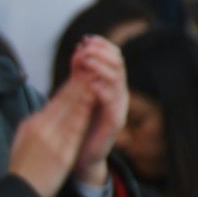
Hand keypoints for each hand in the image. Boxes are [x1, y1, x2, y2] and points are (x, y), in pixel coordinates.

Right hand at [7, 75, 96, 196]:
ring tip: (96, 70)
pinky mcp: (60, 152)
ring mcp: (51, 139)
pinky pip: (75, 126)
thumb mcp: (23, 143)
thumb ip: (34, 128)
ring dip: (85, 87)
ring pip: (71, 107)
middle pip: (64, 98)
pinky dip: (85, 108)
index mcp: (32, 125)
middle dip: (80, 78)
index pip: (56, 100)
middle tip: (91, 60)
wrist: (18, 195)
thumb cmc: (22, 172)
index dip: (71, 82)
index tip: (82, 69)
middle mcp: (41, 128)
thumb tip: (41, 117)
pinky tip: (93, 96)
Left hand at [68, 35, 127, 187]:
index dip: (102, 46)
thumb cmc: (79, 125)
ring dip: (101, 67)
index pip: (113, 58)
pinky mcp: (114, 123)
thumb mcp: (78, 96)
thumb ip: (79, 76)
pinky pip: (112, 103)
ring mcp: (119, 107)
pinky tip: (91, 83)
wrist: (81, 157)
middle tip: (86, 46)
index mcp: (110, 85)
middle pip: (119, 64)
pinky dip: (103, 91)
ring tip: (86, 59)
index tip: (86, 39)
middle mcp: (118, 94)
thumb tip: (78, 51)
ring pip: (118, 80)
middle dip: (103, 52)